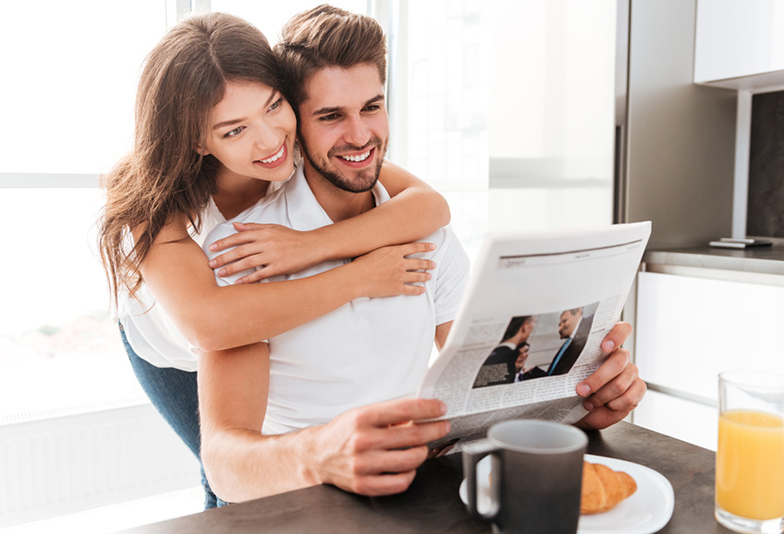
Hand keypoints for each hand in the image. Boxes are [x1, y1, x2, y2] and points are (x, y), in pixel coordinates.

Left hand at [208, 223, 320, 282]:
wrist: (312, 245)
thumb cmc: (292, 237)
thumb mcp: (273, 227)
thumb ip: (253, 227)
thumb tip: (235, 225)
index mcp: (263, 233)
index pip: (238, 237)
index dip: (223, 243)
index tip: (211, 248)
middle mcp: (266, 243)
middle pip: (239, 250)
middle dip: (223, 257)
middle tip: (210, 264)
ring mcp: (272, 256)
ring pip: (247, 262)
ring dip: (232, 268)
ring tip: (220, 273)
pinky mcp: (279, 267)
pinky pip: (260, 274)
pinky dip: (248, 279)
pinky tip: (238, 283)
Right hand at [313, 398, 449, 495]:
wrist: (318, 455)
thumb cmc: (344, 432)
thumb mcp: (363, 414)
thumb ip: (391, 414)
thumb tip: (422, 413)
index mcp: (363, 418)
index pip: (405, 409)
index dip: (428, 408)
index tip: (440, 408)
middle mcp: (363, 440)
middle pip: (413, 436)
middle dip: (435, 429)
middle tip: (442, 426)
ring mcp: (363, 465)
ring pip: (410, 460)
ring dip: (423, 452)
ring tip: (423, 447)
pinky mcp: (363, 484)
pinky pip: (400, 482)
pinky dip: (410, 474)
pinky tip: (408, 467)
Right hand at [350, 243, 436, 297]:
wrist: (357, 277)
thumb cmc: (362, 263)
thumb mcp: (375, 250)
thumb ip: (386, 249)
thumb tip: (392, 248)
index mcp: (395, 251)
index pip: (415, 247)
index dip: (425, 247)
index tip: (433, 246)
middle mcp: (400, 263)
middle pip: (419, 263)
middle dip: (428, 263)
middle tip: (433, 264)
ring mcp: (400, 276)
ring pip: (417, 276)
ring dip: (425, 276)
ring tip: (429, 276)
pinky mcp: (397, 288)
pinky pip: (411, 289)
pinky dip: (418, 290)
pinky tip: (422, 290)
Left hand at [574, 322, 646, 430]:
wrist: (583, 408)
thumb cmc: (576, 387)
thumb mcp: (569, 372)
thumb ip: (570, 360)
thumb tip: (554, 353)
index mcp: (607, 346)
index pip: (622, 330)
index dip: (617, 335)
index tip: (604, 345)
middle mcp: (622, 357)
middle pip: (619, 361)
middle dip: (597, 378)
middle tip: (581, 389)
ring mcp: (631, 373)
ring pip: (621, 382)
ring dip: (601, 396)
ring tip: (589, 402)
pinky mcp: (638, 389)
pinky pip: (630, 397)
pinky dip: (614, 404)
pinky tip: (604, 405)